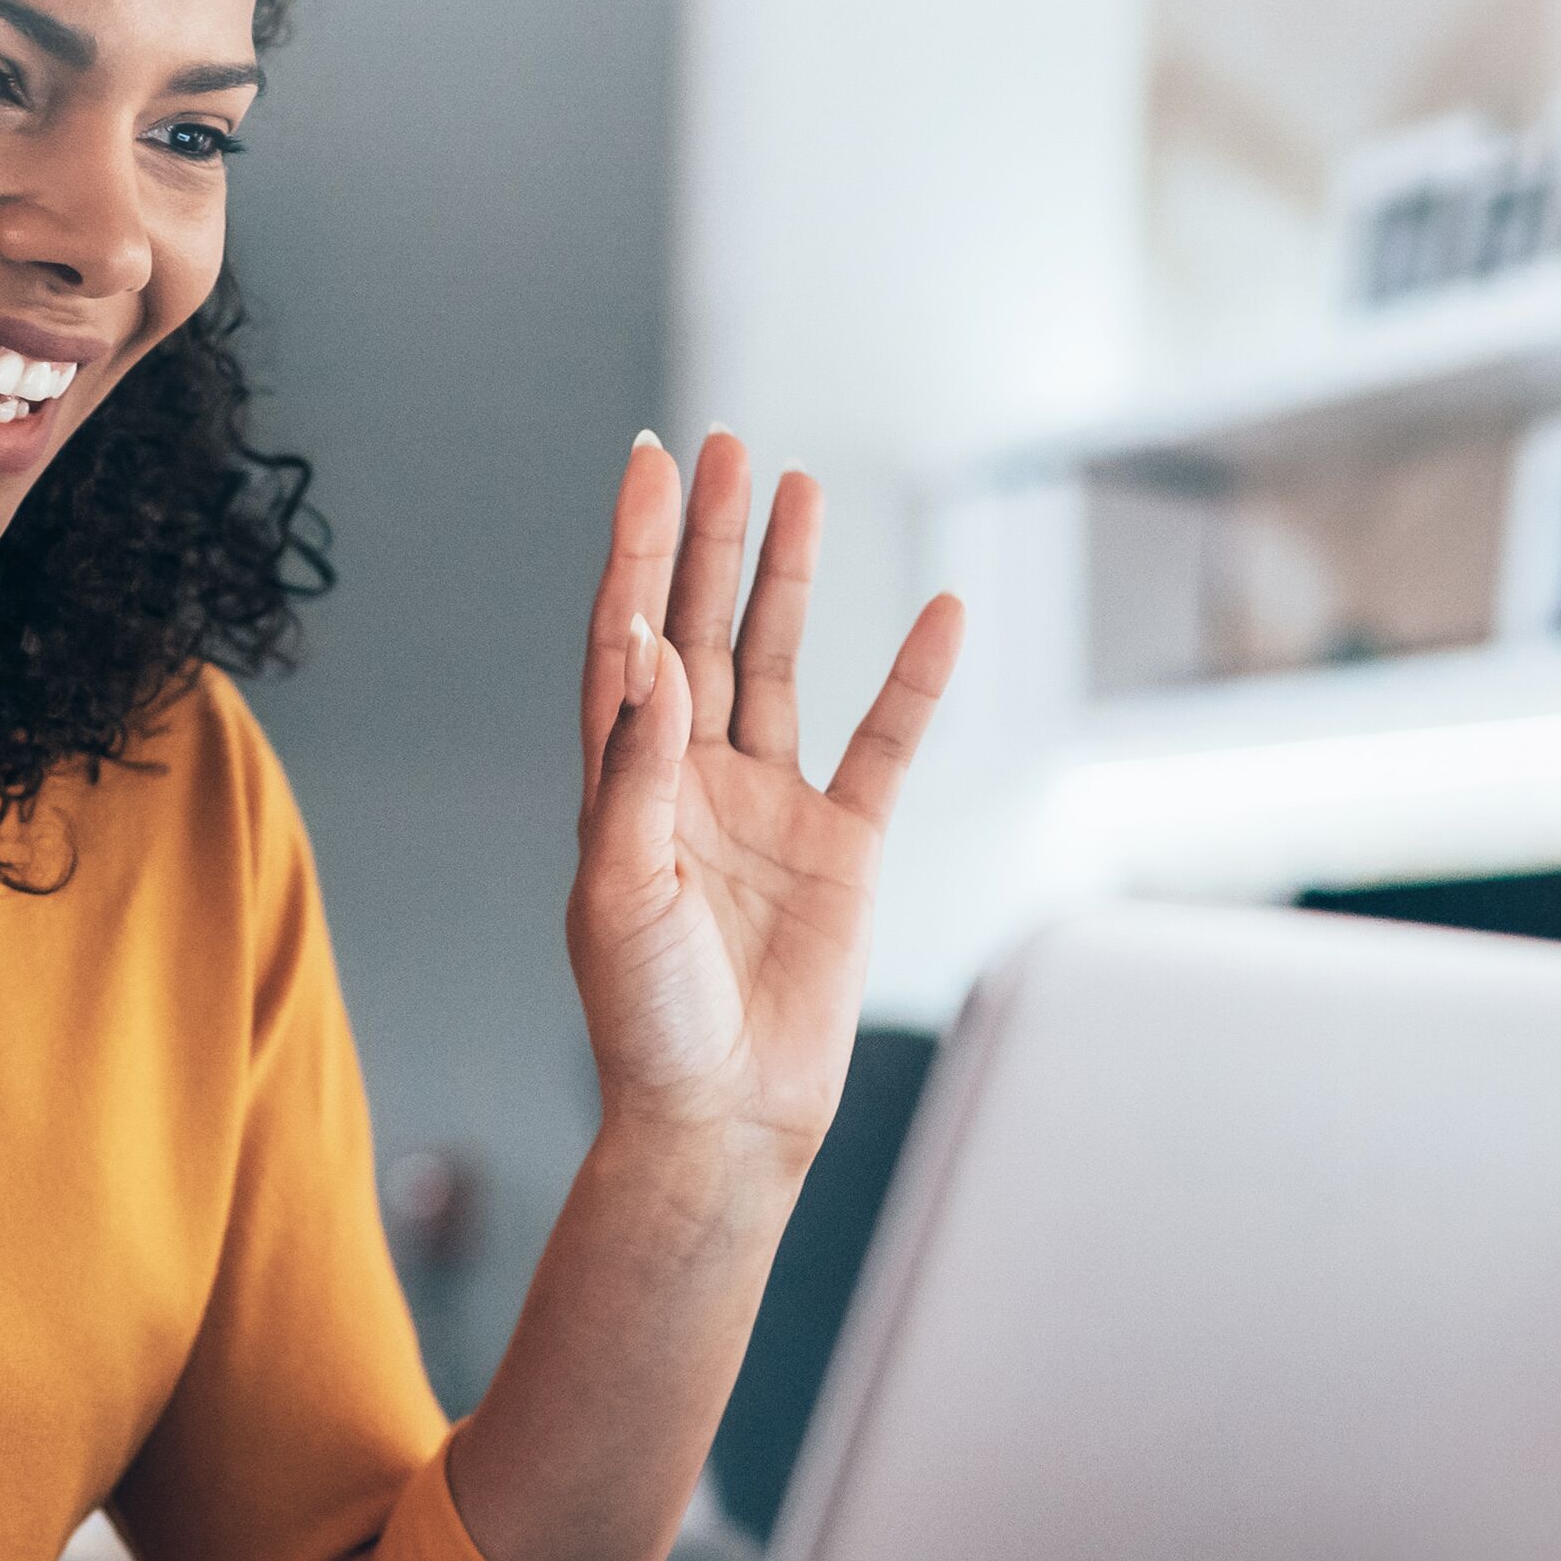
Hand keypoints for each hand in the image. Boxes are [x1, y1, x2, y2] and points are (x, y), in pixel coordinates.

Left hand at [568, 430, 968, 1176]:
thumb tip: (655, 649)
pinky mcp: (843, 847)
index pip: (625, 639)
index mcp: (622, 784)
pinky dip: (915, 681)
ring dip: (791, 579)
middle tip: (724, 444)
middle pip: (701, 626)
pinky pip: (886, 745)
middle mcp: (692, 779)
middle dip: (710, 536)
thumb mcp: (619, 890)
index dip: (633, 549)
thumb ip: (637, 769)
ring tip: (801, 487)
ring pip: (781, 664)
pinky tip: (942, 614)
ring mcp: (771, 807)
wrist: (723, 1117)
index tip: (644, 464)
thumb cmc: (646, 1020)